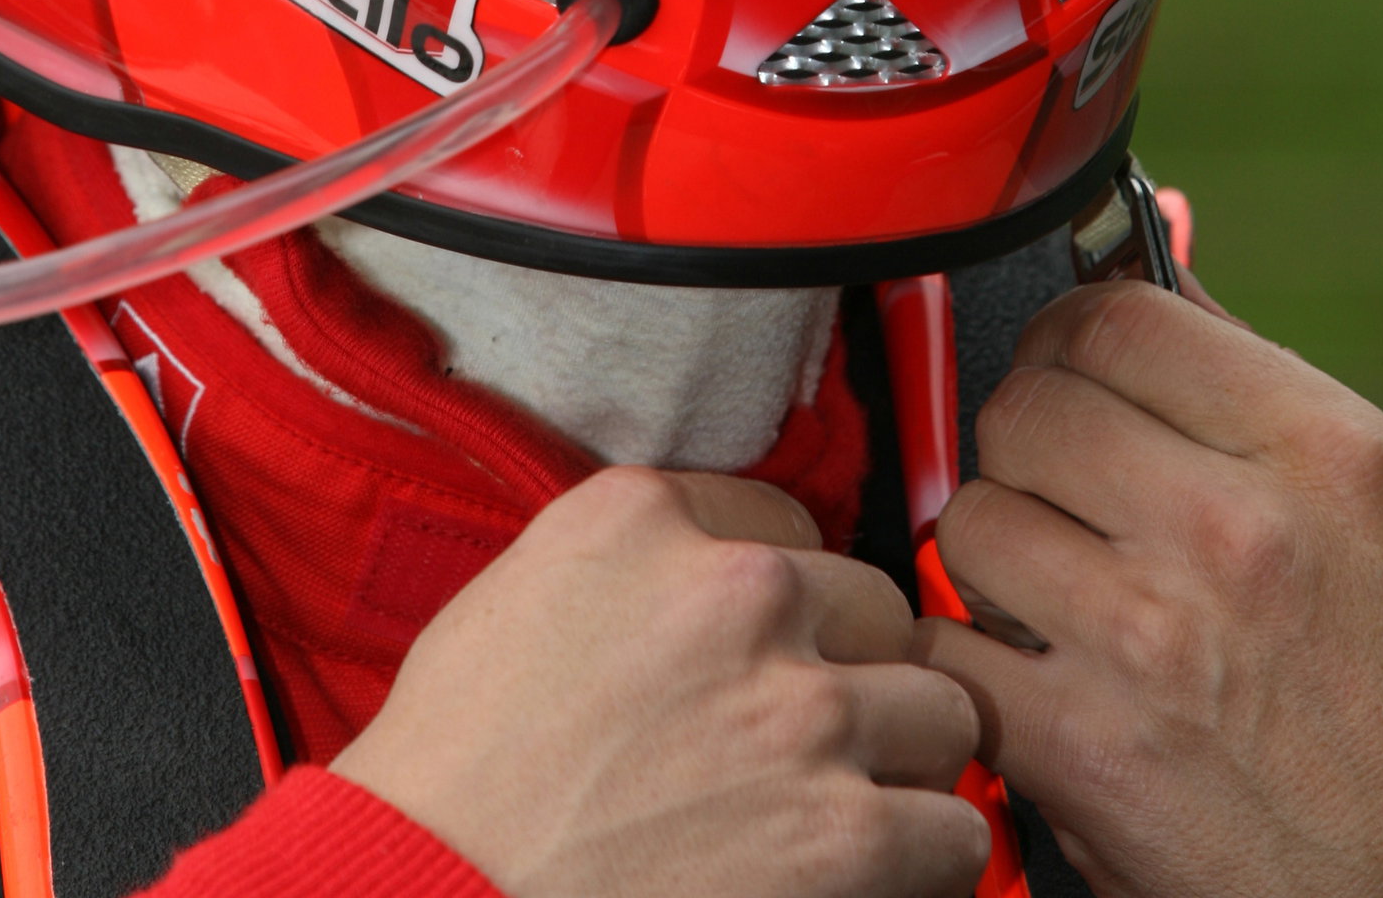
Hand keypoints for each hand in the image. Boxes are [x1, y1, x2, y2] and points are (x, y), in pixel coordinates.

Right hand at [335, 464, 987, 897]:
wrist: (429, 891)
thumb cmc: (447, 781)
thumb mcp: (513, 600)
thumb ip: (626, 568)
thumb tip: (696, 589)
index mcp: (646, 521)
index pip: (786, 524)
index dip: (782, 602)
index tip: (766, 650)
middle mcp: (740, 592)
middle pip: (876, 609)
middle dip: (850, 674)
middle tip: (806, 737)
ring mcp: (800, 711)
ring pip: (938, 711)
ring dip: (900, 764)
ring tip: (849, 807)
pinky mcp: (842, 834)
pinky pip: (953, 830)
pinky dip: (923, 861)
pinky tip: (871, 876)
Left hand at [910, 279, 1382, 897]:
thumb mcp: (1376, 510)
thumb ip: (1250, 388)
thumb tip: (1149, 275)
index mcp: (1320, 454)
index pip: (1113, 320)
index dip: (1069, 337)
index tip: (1070, 368)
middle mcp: (1234, 532)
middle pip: (1025, 406)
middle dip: (1029, 446)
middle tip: (1064, 494)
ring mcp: (1150, 639)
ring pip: (972, 518)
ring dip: (999, 554)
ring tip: (1061, 593)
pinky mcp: (1082, 748)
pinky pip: (946, 642)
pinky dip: (968, 661)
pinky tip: (1029, 675)